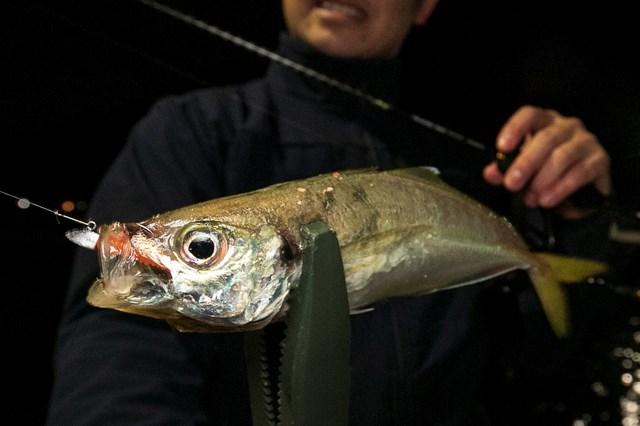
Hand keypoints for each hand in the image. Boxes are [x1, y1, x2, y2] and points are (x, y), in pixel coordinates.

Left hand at [483, 105, 611, 218]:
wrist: (580, 191)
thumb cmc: (546, 172)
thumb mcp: (522, 170)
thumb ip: (505, 169)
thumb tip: (491, 173)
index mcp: (544, 122)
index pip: (530, 115)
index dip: (515, 128)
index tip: (503, 147)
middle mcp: (567, 126)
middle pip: (546, 138)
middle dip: (526, 163)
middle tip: (511, 184)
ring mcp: (586, 142)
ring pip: (563, 156)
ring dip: (543, 179)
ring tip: (530, 199)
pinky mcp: (600, 161)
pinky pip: (581, 172)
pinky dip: (561, 188)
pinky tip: (548, 200)